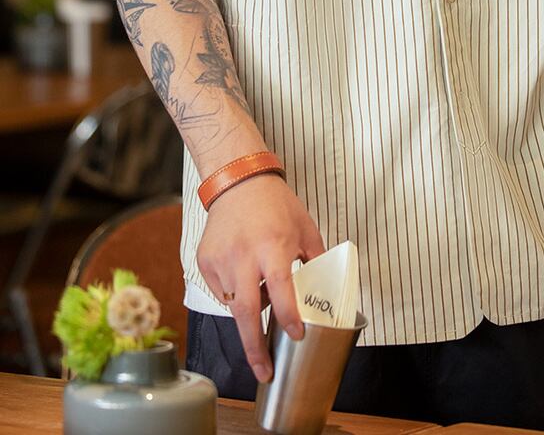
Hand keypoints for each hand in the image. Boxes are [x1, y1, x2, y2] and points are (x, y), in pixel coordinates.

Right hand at [196, 173, 325, 382]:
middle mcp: (244, 255)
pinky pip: (221, 290)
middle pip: (246, 311)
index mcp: (273, 245)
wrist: (238, 181)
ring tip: (260, 285)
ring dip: (249, 310)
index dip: (288, 315)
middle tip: (265, 372)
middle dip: (255, 347)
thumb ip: (315, 259)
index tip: (297, 334)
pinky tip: (243, 270)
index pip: (281, 288)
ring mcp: (221, 259)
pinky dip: (235, 292)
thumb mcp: (305, 228)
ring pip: (233, 303)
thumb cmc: (276, 204)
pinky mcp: (205, 260)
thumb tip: (328, 291)